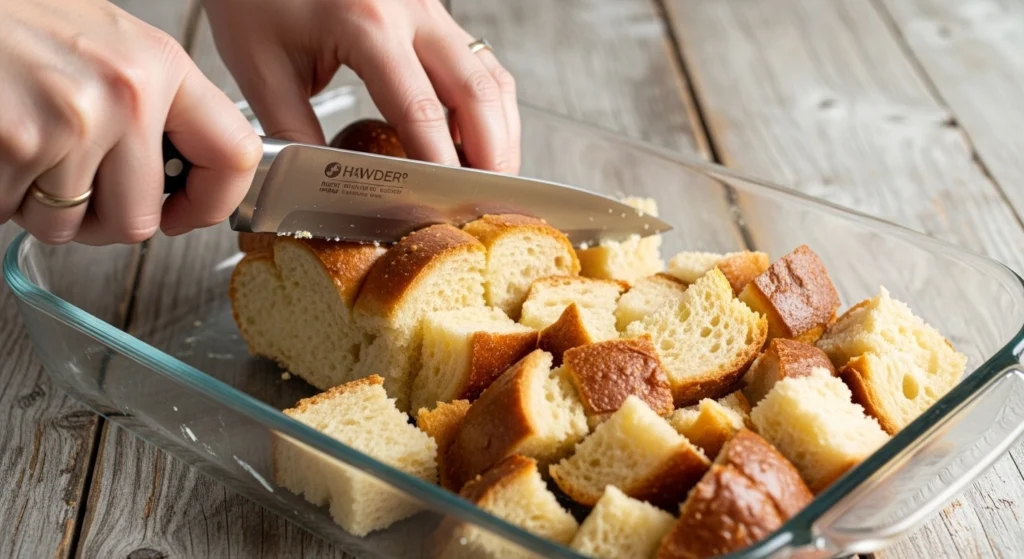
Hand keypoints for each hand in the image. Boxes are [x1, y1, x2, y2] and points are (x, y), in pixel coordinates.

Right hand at [0, 0, 260, 244]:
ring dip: (39, 206)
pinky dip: (1, 195)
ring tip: (22, 148)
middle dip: (97, 218)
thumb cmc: (13, 22)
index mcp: (159, 65)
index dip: (212, 202)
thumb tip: (191, 172)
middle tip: (67, 183)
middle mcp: (124, 92)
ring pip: (70, 226)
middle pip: (138, 221)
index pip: (234, 154)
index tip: (185, 211)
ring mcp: (70, 120)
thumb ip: (153, 104)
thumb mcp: (106, 45)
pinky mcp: (16, 142)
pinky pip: (14, 213)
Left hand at [204, 0, 519, 173]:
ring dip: (499, 131)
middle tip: (487, 202)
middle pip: (478, 94)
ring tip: (490, 176)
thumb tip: (322, 187)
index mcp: (366, 25)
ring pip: (490, 75)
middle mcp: (410, 10)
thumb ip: (294, 131)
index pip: (421, 113)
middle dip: (491, 155)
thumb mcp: (260, 66)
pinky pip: (477, 60)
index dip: (440, 168)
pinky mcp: (430, 8)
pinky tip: (476, 135)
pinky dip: (487, 104)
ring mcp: (428, 6)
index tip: (443, 208)